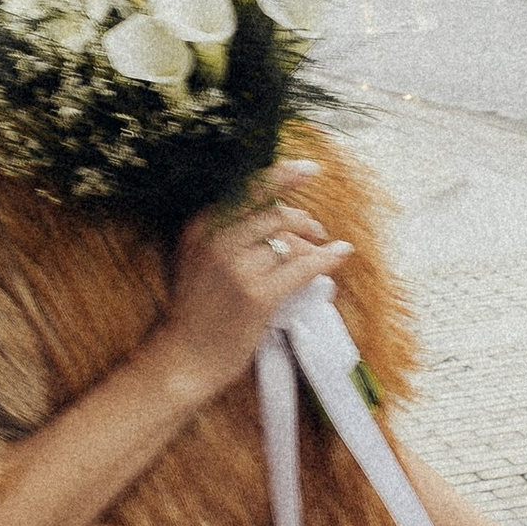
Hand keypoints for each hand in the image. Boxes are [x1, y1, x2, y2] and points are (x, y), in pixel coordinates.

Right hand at [151, 165, 351, 409]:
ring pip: (290, 241)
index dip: (282, 176)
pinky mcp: (257, 296)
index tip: (307, 168)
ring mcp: (237, 268)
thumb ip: (226, 232)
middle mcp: (217, 241)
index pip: (248, 191)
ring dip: (311, 244)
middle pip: (274, 214)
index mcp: (201, 226)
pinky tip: (341, 252)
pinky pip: (303, 267)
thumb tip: (278, 211)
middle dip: (301, 219)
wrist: (185, 357)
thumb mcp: (197, 258)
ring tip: (321, 249)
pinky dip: (327, 258)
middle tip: (316, 228)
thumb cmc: (197, 310)